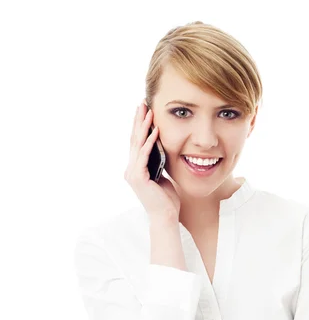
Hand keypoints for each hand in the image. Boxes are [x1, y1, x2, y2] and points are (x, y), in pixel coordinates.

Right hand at [124, 100, 180, 219]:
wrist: (166, 217)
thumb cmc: (167, 199)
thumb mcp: (163, 175)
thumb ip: (159, 163)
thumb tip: (162, 149)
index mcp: (136, 168)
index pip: (137, 142)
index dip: (140, 125)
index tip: (145, 110)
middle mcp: (130, 169)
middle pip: (134, 139)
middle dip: (138, 120)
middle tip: (142, 102)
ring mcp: (132, 173)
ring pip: (137, 144)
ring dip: (143, 126)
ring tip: (148, 111)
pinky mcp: (138, 178)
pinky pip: (144, 155)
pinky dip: (150, 142)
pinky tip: (155, 130)